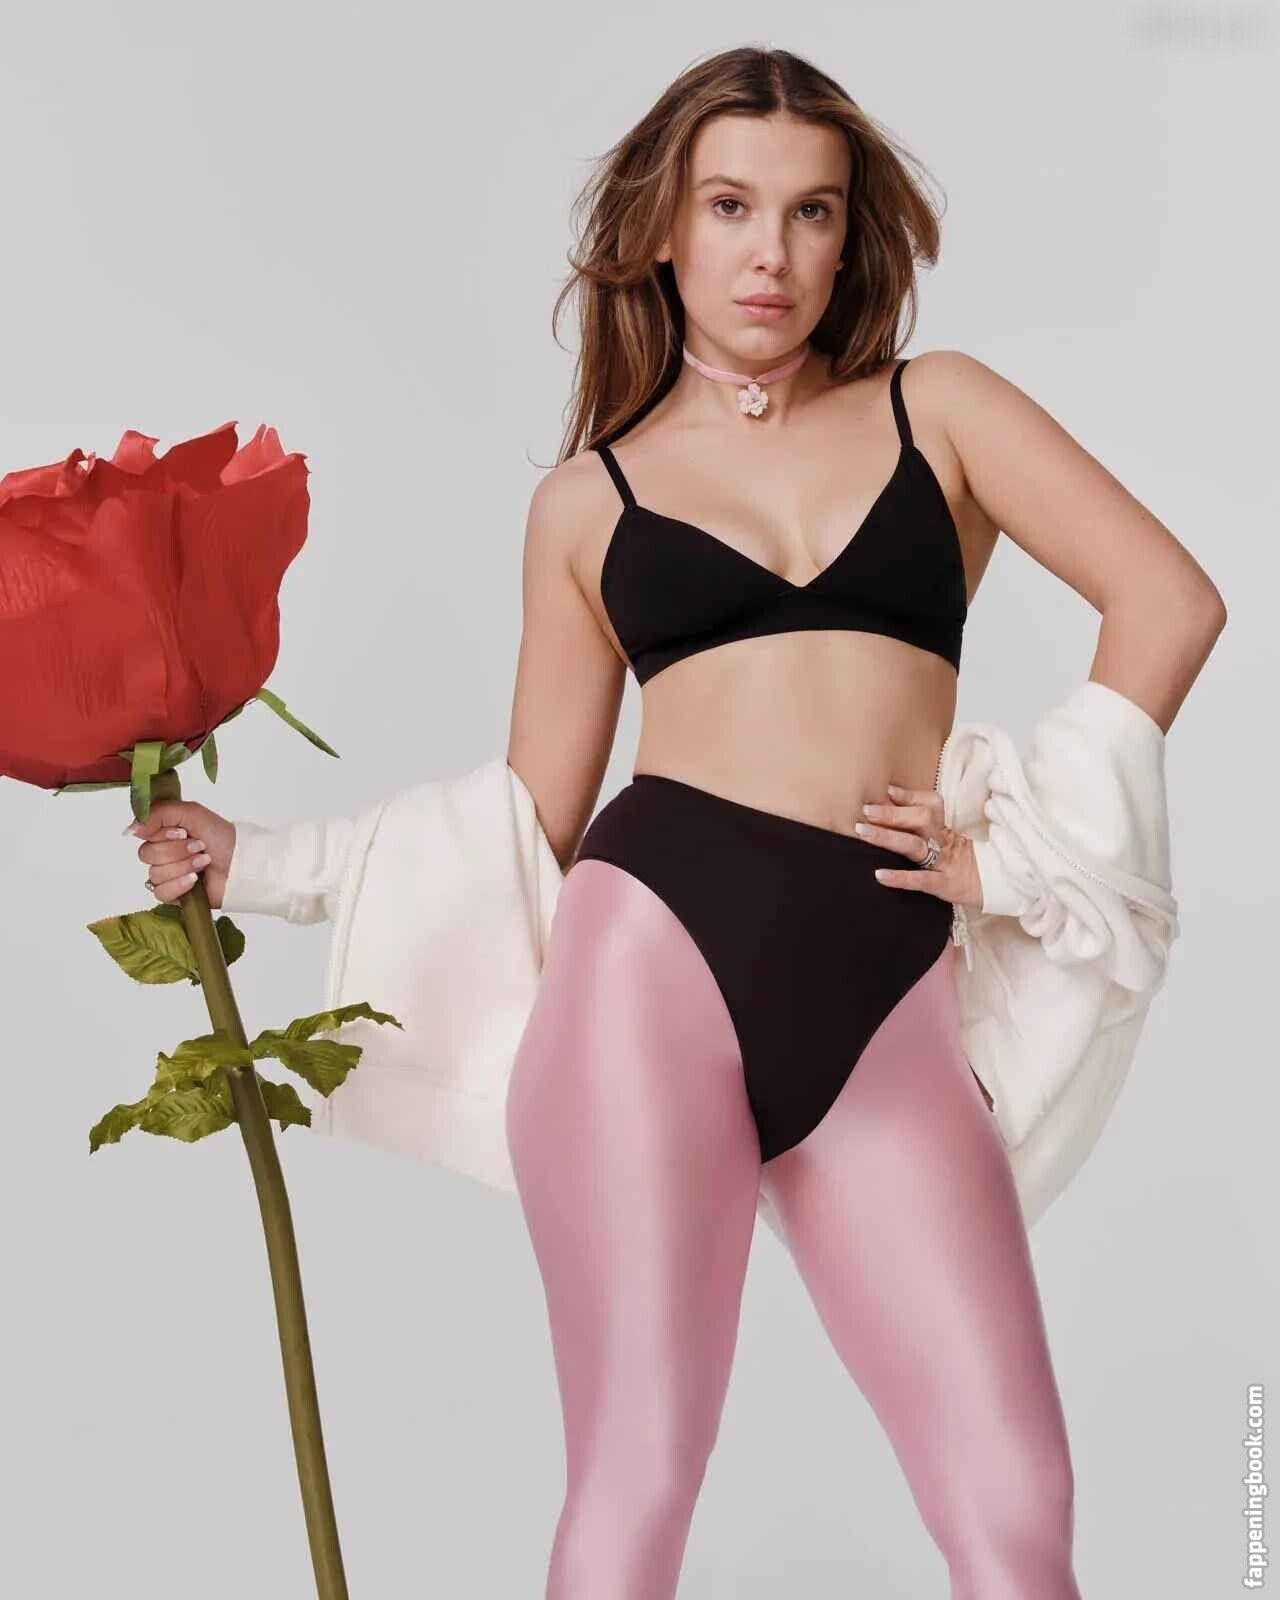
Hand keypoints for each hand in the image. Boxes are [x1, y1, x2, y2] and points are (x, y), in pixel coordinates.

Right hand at [123, 801, 236, 907]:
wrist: (242, 864)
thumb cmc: (221, 836)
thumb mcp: (192, 812)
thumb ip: (159, 813)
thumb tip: (132, 829)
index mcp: (164, 833)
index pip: (142, 834)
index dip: (162, 835)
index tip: (182, 832)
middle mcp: (162, 853)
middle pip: (147, 854)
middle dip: (177, 851)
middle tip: (200, 847)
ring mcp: (167, 875)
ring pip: (155, 874)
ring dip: (183, 866)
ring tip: (204, 862)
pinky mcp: (174, 895)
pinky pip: (161, 892)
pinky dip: (179, 885)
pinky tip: (195, 881)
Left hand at [856, 783, 982, 909]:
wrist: (992, 888)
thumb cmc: (960, 863)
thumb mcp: (946, 842)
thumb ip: (922, 826)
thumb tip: (892, 802)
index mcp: (944, 829)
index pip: (931, 804)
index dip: (909, 797)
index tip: (887, 790)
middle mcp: (944, 841)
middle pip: (921, 819)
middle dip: (893, 814)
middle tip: (867, 810)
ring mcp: (945, 863)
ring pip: (915, 845)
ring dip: (888, 837)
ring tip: (863, 832)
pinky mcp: (944, 885)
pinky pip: (921, 880)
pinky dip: (900, 877)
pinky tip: (879, 875)